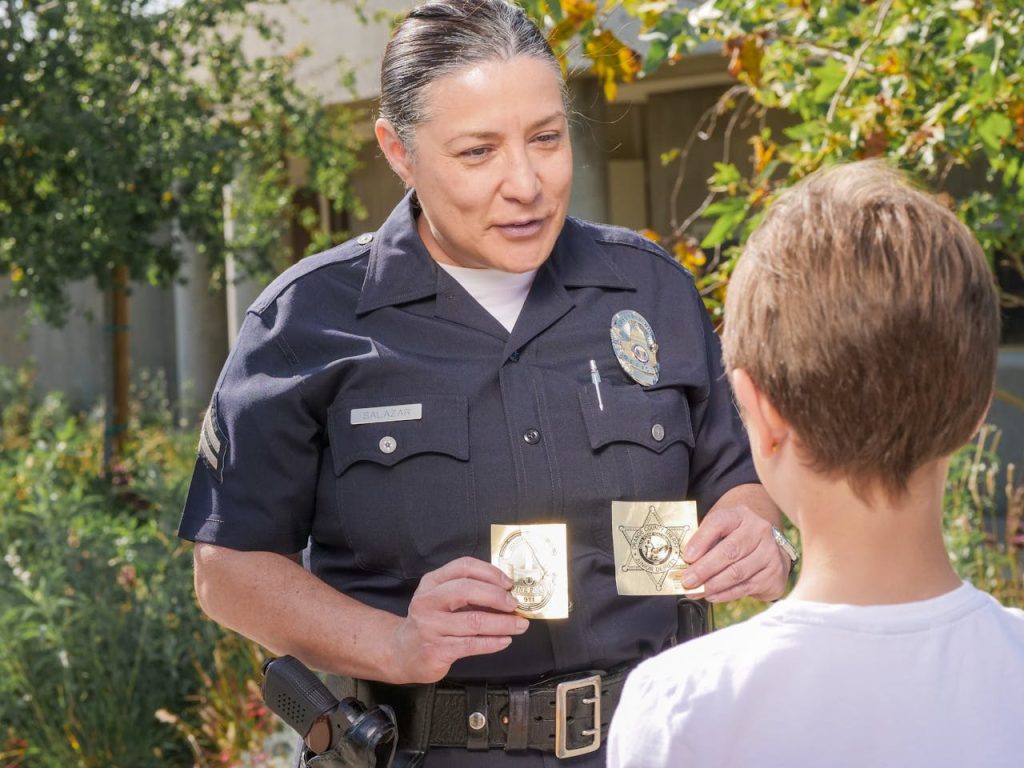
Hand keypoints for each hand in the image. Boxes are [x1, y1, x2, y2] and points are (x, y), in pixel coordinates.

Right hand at [390, 556, 528, 683]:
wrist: (402, 652)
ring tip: (519, 625)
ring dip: (503, 623)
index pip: (463, 567)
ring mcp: (430, 627)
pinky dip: (492, 642)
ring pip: (474, 621)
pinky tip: (504, 640)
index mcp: (431, 582)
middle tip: (515, 604)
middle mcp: (427, 601)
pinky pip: (471, 645)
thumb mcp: (440, 598)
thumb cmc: (430, 622)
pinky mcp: (436, 650)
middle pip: (467, 590)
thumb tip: (506, 592)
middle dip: (497, 596)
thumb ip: (467, 591)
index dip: (490, 573)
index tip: (508, 583)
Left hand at [678, 485, 789, 602]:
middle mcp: (759, 530)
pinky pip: (746, 587)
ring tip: (696, 591)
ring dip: (713, 585)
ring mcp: (770, 552)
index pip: (718, 523)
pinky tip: (712, 596)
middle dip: (704, 569)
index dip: (701, 541)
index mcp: (740, 515)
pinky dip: (725, 594)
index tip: (686, 557)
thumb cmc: (735, 538)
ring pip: (737, 572)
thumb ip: (704, 543)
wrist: (767, 546)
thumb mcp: (720, 531)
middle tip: (687, 581)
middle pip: (729, 551)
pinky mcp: (774, 573)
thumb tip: (685, 565)